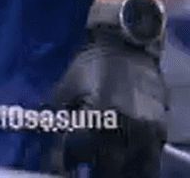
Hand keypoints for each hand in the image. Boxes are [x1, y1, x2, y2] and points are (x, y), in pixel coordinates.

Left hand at [49, 25, 165, 175]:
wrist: (125, 45)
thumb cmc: (90, 65)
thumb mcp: (66, 88)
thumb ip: (58, 117)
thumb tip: (48, 141)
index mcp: (97, 116)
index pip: (78, 154)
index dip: (65, 162)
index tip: (58, 168)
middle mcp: (124, 128)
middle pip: (108, 166)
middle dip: (94, 170)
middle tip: (83, 167)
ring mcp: (146, 131)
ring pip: (135, 169)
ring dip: (117, 170)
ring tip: (104, 168)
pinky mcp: (161, 129)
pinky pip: (151, 158)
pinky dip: (138, 164)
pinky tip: (124, 161)